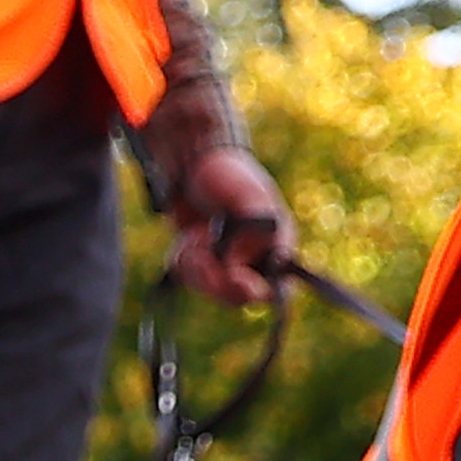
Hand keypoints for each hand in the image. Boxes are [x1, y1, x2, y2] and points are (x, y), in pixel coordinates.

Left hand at [154, 132, 286, 309]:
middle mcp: (255, 260)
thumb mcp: (248, 195)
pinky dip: (182, 260)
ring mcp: (228, 265)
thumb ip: (254, 228)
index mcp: (277, 245)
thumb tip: (240, 264)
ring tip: (193, 235)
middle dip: (214, 275)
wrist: (192, 164)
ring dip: (195, 263)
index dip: (256, 290)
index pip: (278, 289)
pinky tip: (185, 239)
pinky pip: (189, 278)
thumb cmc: (229, 174)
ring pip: (209, 289)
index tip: (235, 276)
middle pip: (237, 296)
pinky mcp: (202, 265)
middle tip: (200, 245)